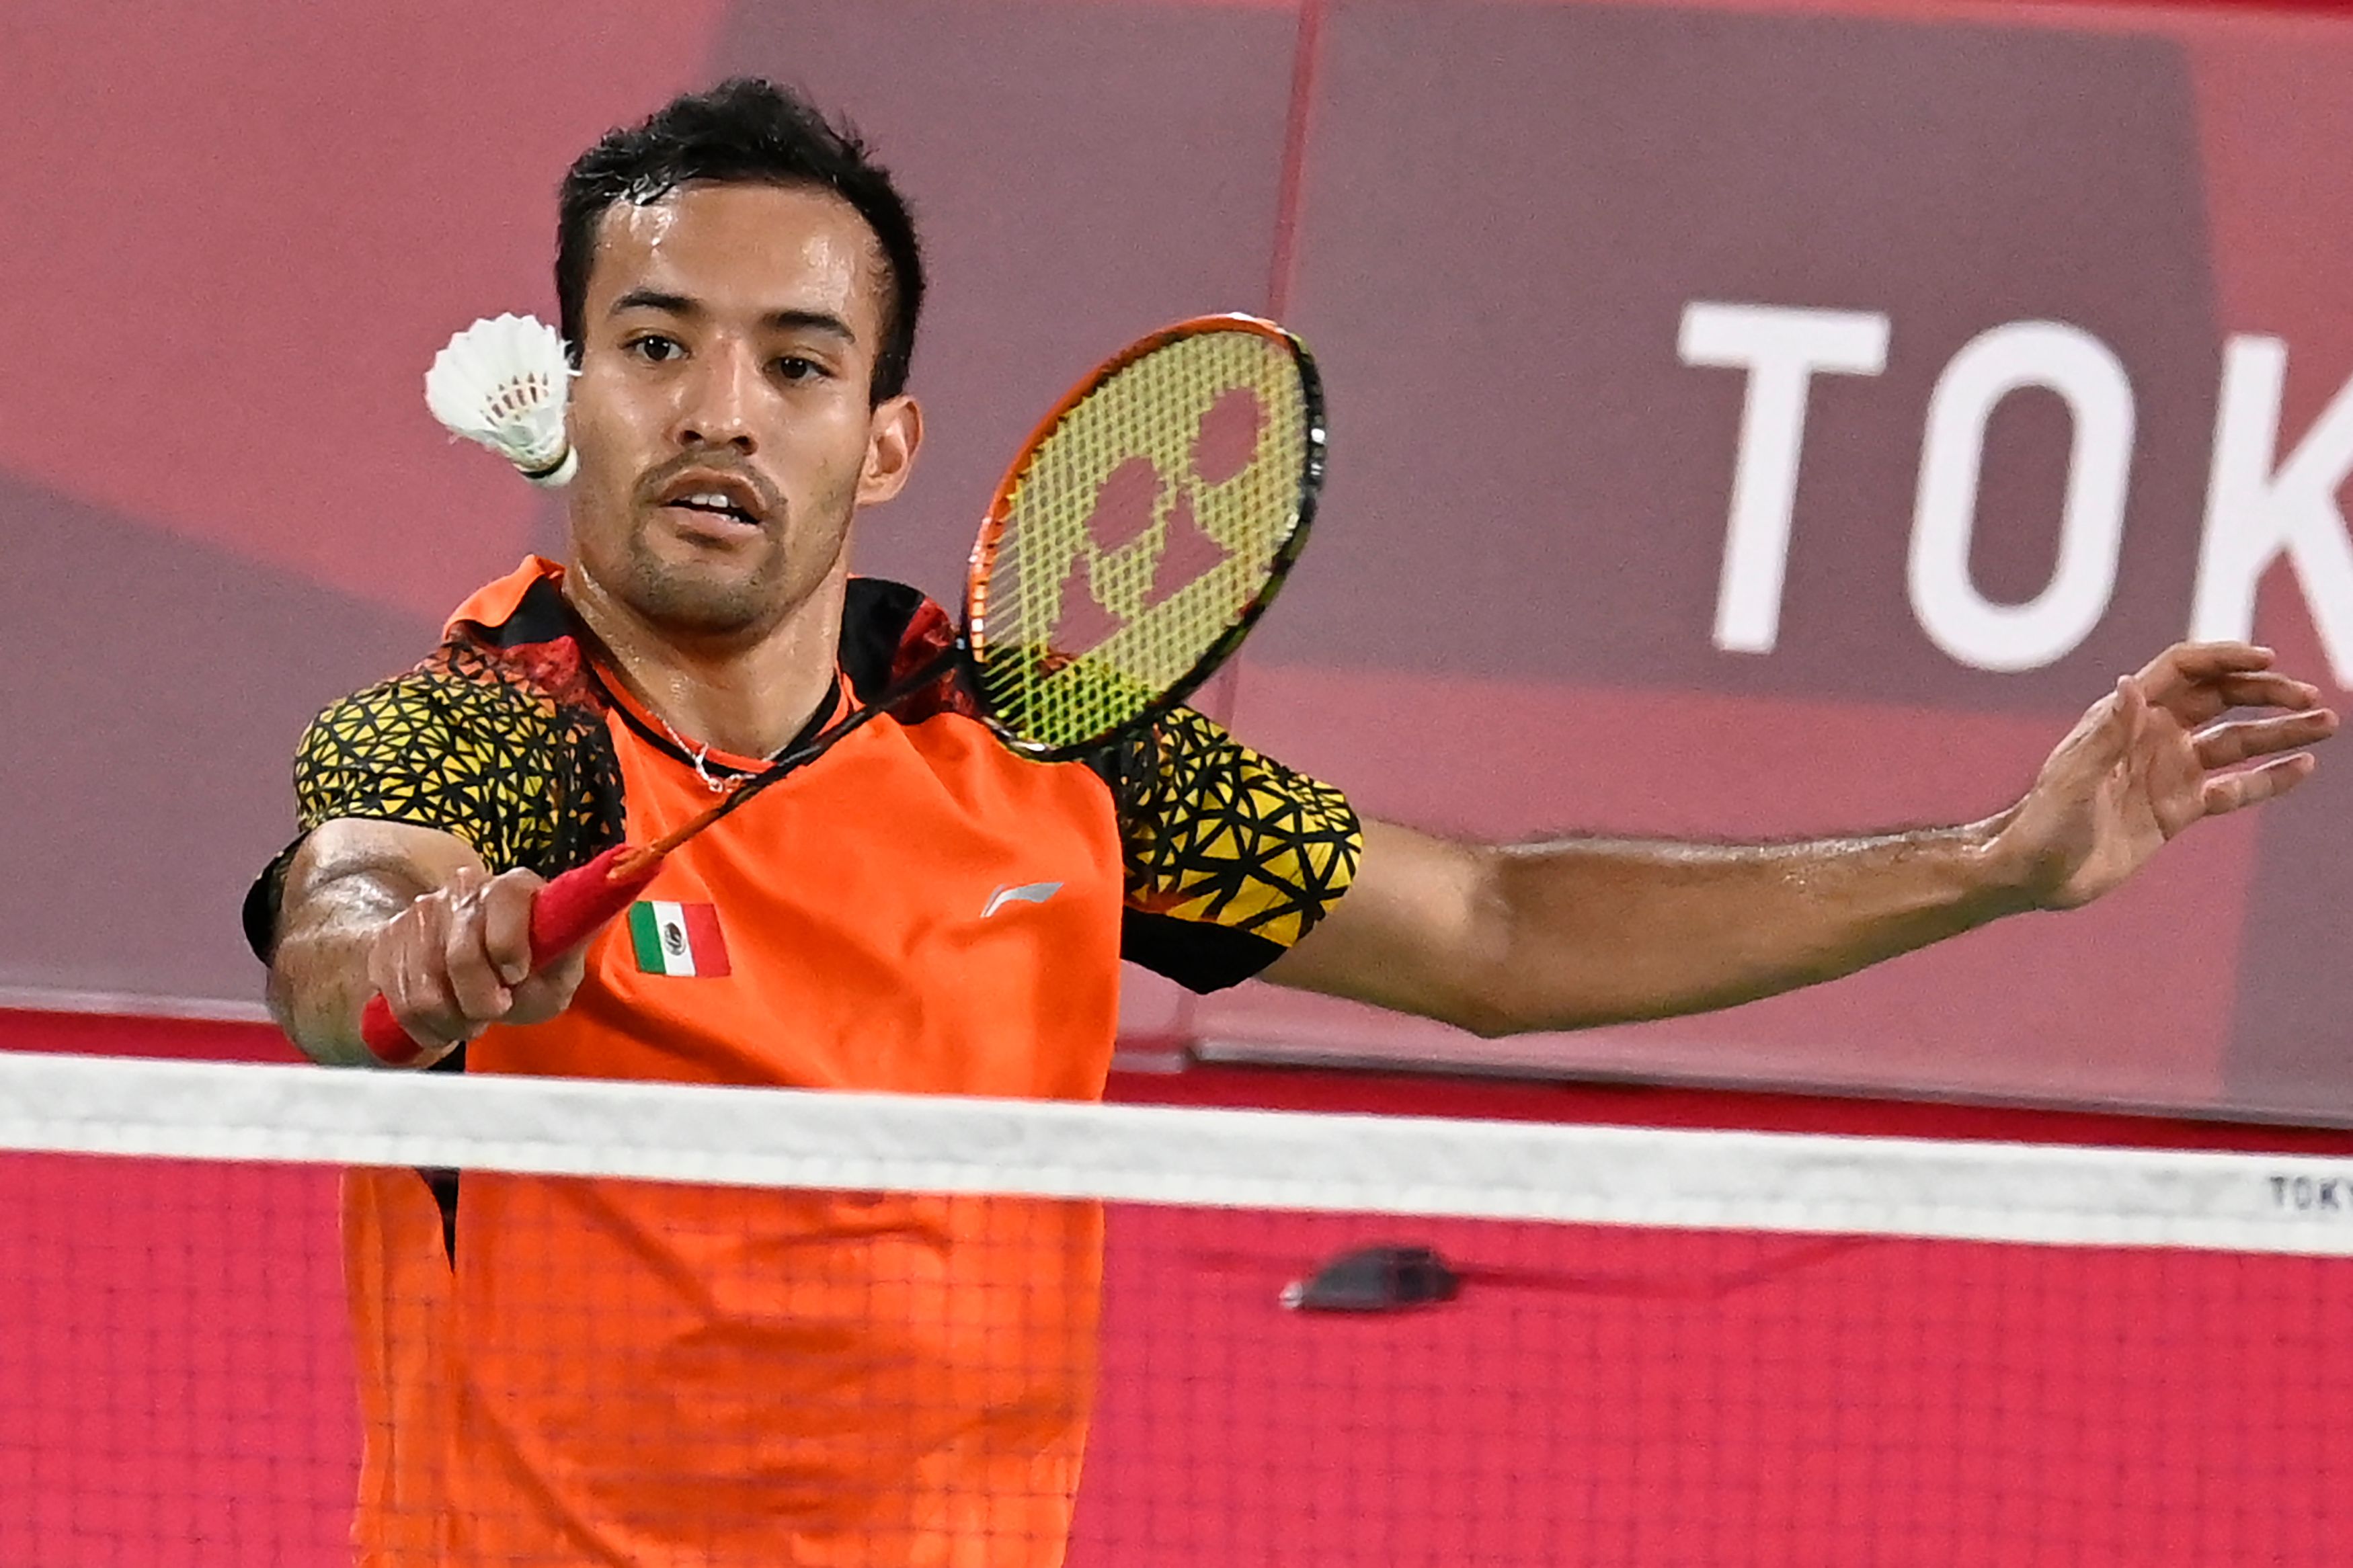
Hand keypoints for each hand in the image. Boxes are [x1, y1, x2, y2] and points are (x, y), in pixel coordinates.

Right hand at [362, 865, 588, 1064]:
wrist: (476, 973)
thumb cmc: (528, 973)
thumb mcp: (559, 971)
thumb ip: (564, 959)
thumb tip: (558, 946)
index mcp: (513, 887)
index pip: (505, 899)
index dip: (508, 944)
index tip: (515, 976)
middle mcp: (465, 889)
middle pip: (460, 955)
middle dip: (480, 1000)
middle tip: (494, 1011)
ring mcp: (421, 913)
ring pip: (425, 988)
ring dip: (452, 1019)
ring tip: (471, 1021)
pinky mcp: (389, 940)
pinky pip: (399, 999)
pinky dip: (425, 1026)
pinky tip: (445, 1023)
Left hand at [1990, 642, 2336, 910]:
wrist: (2036, 875)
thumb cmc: (2042, 823)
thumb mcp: (2072, 779)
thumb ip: (2107, 735)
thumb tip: (2132, 682)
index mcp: (2123, 717)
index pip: (2183, 671)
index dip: (2224, 659)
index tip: (2267, 660)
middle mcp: (2152, 737)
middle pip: (2220, 699)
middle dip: (2265, 693)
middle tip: (2308, 697)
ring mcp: (2169, 772)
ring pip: (2236, 742)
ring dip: (2280, 731)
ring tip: (2326, 723)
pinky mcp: (2179, 809)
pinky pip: (2234, 788)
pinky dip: (2268, 779)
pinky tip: (2303, 767)